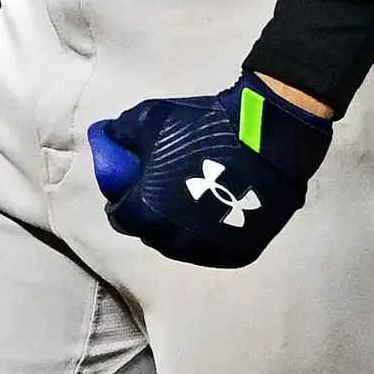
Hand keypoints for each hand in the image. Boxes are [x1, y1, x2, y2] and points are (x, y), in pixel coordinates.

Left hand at [88, 76, 332, 267]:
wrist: (267, 139)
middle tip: (165, 188)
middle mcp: (172, 241)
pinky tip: (218, 209)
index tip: (134, 185)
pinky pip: (213, 247)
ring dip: (180, 226)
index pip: (119, 217)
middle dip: (151, 213)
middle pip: (150, 232)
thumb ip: (121, 134)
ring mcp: (207, 252)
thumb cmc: (202, 128)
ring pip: (182, 243)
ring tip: (194, 198)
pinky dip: (210, 232)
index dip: (124, 199)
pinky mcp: (237, 254)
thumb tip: (105, 138)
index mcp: (145, 213)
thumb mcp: (150, 119)